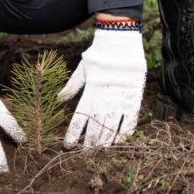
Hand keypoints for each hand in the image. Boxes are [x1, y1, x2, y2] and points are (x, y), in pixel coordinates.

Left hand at [56, 28, 146, 148]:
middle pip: (96, 126)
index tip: (67, 145)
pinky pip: (130, 119)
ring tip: (99, 150)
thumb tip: (59, 100)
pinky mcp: (134, 96)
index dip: (73, 133)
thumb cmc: (99, 54)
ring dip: (105, 140)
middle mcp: (105, 96)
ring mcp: (121, 97)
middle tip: (84, 153)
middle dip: (89, 142)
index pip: (80, 117)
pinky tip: (119, 141)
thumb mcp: (82, 69)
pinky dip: (125, 132)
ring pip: (112, 126)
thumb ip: (72, 86)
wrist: (120, 39)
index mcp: (90, 90)